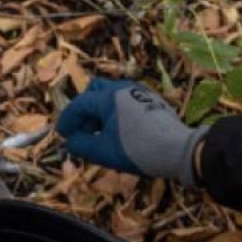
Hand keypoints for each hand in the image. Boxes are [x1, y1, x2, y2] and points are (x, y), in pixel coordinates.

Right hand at [56, 78, 210, 185]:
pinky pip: (128, 101)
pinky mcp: (153, 102)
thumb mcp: (103, 152)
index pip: (79, 105)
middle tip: (83, 131)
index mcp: (108, 97)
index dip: (67, 120)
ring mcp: (140, 93)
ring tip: (101, 133)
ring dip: (101, 111)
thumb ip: (81, 145)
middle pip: (95, 91)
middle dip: (85, 110)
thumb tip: (72, 141)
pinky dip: (117, 113)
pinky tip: (121, 132)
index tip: (63, 135)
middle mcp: (124, 89)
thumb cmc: (138, 150)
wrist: (179, 151)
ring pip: (112, 95)